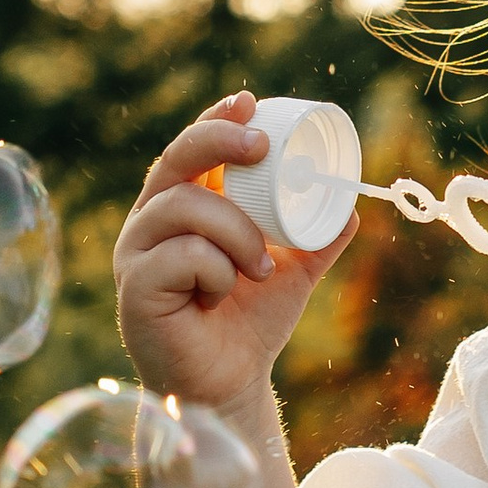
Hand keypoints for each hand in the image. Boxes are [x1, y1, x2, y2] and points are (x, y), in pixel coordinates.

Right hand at [113, 92, 355, 413]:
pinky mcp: (135, 288)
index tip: (250, 104)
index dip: (215, 120)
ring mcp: (137, 254)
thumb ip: (316, 240)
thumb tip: (352, 207)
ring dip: (236, 232)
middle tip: (261, 148)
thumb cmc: (249, 325)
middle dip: (218, 143)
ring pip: (185, 208)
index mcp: (182, 209)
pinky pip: (179, 256)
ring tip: (260, 268)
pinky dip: (215, 269)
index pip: (190, 149)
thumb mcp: (293, 273)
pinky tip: (221, 293)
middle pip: (174, 161)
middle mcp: (151, 224)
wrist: (231, 384)